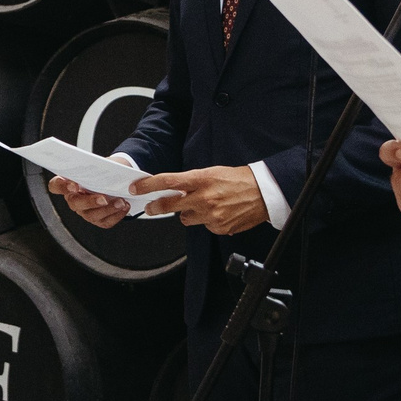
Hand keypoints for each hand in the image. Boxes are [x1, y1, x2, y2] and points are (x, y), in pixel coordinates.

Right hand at [48, 173, 131, 228]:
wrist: (114, 179)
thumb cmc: (103, 172)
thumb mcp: (98, 165)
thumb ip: (95, 166)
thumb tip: (105, 166)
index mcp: (68, 184)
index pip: (55, 186)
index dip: (61, 186)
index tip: (73, 185)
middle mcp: (74, 199)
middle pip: (75, 203)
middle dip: (89, 202)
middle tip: (103, 198)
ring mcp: (85, 211)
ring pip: (92, 215)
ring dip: (108, 209)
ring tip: (121, 201)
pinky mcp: (98, 220)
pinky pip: (105, 221)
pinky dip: (116, 215)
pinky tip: (124, 206)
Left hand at [136, 165, 269, 233]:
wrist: (263, 193)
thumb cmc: (238, 180)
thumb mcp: (212, 173)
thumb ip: (192, 182)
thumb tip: (174, 191)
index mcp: (202, 179)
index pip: (168, 181)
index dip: (149, 185)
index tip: (137, 188)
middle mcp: (204, 197)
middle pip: (170, 205)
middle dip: (156, 207)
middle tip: (151, 207)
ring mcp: (211, 215)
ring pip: (185, 218)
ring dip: (189, 213)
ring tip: (205, 205)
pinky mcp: (218, 227)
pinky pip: (203, 226)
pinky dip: (206, 221)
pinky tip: (219, 212)